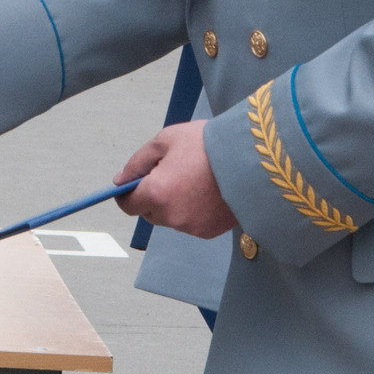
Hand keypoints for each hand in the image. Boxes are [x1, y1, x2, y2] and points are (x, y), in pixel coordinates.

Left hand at [114, 122, 238, 240]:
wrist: (252, 157)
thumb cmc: (207, 144)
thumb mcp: (165, 141)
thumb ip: (138, 162)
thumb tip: (121, 180)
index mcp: (156, 193)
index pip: (128, 205)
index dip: (126, 194)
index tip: (131, 184)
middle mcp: (171, 216)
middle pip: (150, 212)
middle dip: (152, 196)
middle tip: (171, 173)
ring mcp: (191, 227)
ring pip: (171, 218)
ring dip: (173, 204)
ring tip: (193, 180)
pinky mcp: (209, 232)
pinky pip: (191, 223)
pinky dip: (193, 211)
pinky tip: (207, 192)